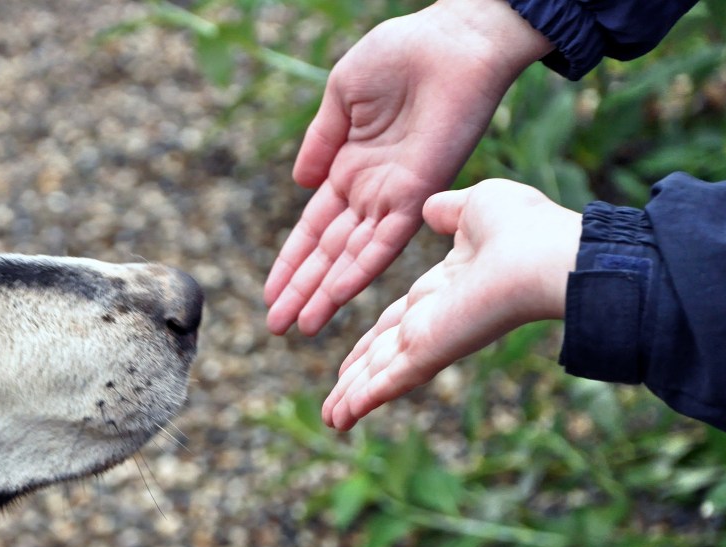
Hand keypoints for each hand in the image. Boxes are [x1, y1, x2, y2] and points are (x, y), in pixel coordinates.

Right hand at [264, 0, 552, 335]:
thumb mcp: (342, 96)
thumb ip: (320, 143)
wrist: (454, 41)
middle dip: (300, 290)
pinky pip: (385, 242)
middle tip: (276, 326)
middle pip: (327, 253)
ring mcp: (393, 197)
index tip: (270, 293)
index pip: (313, 227)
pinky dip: (360, 269)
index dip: (290, 261)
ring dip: (324, 293)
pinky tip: (336, 294)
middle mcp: (369, 192)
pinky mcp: (418, 194)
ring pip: (351, 258)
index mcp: (349, 168)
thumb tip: (300, 184)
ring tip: (300, 327)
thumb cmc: (401, 54)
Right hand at [321, 180, 580, 429]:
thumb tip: (431, 208)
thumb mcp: (476, 207)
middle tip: (338, 399)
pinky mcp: (429, 354)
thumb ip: (449, 211)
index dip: (374, 338)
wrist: (545, 256)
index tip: (355, 355)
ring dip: (352, 397)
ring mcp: (431, 339)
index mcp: (445, 288)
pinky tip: (342, 418)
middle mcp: (435, 319)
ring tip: (333, 420)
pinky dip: (362, 401)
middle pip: (385, 354)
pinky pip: (388, 382)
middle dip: (358, 376)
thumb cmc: (524, 228)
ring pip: (381, 374)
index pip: (398, 320)